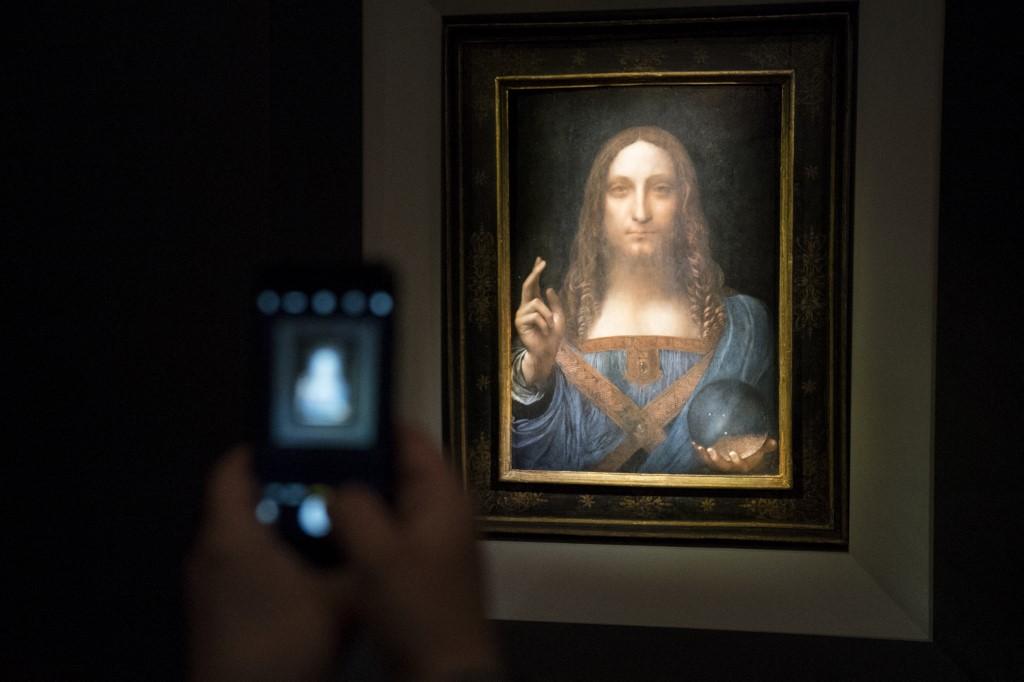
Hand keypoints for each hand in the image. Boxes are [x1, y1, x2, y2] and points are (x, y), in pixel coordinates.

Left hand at [185, 447, 355, 680]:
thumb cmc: (284, 643)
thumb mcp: (340, 598)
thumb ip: (359, 557)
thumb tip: (378, 530)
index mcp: (231, 535)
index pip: (232, 468)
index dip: (263, 447)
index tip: (299, 441)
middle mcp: (209, 552)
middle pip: (239, 501)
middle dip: (282, 490)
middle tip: (325, 485)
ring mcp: (206, 586)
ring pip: (239, 536)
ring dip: (274, 528)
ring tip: (322, 528)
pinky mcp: (211, 614)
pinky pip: (237, 567)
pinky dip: (266, 560)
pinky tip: (304, 577)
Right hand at [329, 426, 496, 680]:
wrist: (443, 672)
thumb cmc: (417, 608)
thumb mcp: (379, 554)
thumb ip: (355, 509)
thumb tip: (337, 485)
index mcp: (443, 496)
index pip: (413, 439)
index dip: (377, 423)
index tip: (335, 416)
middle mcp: (441, 511)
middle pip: (397, 469)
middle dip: (358, 461)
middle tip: (311, 453)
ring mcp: (430, 541)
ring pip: (387, 503)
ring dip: (355, 498)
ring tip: (309, 486)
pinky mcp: (416, 568)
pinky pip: (384, 534)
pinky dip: (360, 528)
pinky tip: (325, 531)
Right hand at [514, 256, 564, 385]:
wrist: (547, 352)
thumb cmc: (553, 336)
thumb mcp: (559, 316)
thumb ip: (554, 303)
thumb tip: (548, 288)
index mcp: (535, 304)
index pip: (533, 284)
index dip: (536, 272)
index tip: (540, 259)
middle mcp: (526, 307)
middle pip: (527, 285)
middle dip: (535, 273)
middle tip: (543, 263)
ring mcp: (521, 314)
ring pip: (536, 303)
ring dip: (547, 315)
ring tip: (550, 326)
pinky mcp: (519, 323)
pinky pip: (535, 316)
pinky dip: (544, 323)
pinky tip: (544, 331)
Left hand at [693, 434, 777, 473]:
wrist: (740, 454)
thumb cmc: (751, 451)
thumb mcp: (759, 449)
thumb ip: (766, 446)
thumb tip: (774, 442)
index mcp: (742, 466)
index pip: (740, 466)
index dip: (736, 460)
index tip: (733, 452)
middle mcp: (730, 467)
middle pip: (722, 466)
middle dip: (716, 459)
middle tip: (710, 450)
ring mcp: (719, 465)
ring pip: (710, 463)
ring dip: (704, 456)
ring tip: (700, 447)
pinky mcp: (711, 460)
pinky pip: (703, 458)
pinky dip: (698, 452)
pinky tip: (694, 443)